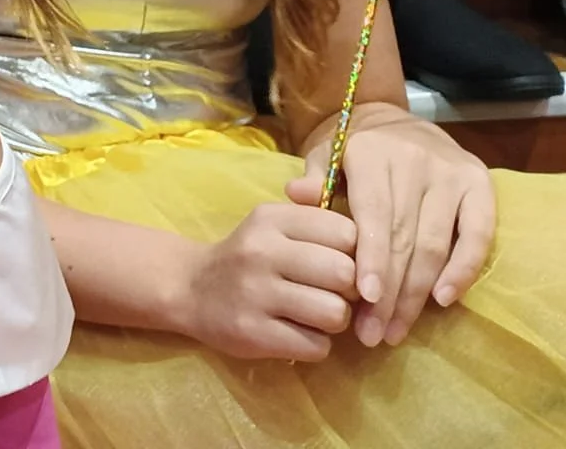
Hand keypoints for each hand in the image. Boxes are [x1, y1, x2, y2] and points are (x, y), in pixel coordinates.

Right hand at [176, 197, 359, 360]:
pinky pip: (316, 346)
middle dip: (350, 290)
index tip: (341, 262)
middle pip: (345, 273)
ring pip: (334, 313)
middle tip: (332, 293)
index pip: (345, 231)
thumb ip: (320, 228)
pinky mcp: (253, 333)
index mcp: (272, 219)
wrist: (190, 288)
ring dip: (335, 320)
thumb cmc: (248, 256)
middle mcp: (261, 251)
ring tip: (315, 316)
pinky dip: (316, 345)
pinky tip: (296, 333)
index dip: (356, 252)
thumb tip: (376, 251)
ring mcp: (255, 293)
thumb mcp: (275, 227)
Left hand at [289, 112, 495, 347]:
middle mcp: (416, 160)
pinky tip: (444, 299)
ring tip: (397, 329)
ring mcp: (451, 172)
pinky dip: (464, 269)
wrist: (392, 118)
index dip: (372, 258)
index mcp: (372, 152)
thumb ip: (314, 176)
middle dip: (391, 292)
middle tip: (374, 333)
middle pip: (405, 237)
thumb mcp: (325, 153)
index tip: (366, 299)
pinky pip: (478, 234)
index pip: (375, 213)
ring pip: (437, 243)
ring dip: (418, 293)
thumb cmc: (353, 148)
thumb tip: (296, 195)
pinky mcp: (480, 183)